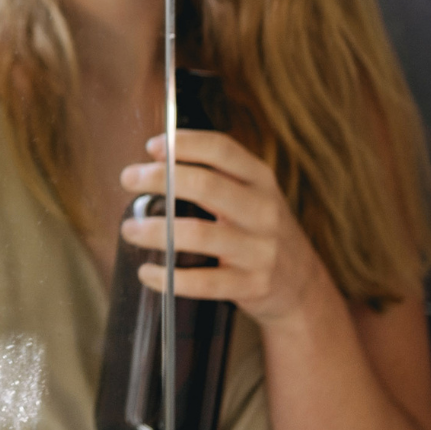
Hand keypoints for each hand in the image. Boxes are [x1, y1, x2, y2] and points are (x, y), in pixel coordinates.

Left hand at [119, 130, 330, 325]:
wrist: (302, 285)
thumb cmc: (258, 231)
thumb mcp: (251, 195)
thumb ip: (214, 176)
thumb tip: (156, 158)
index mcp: (261, 180)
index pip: (222, 149)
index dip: (184, 143)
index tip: (151, 146)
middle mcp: (264, 210)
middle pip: (206, 185)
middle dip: (160, 179)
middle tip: (128, 179)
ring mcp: (260, 250)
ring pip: (200, 234)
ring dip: (156, 230)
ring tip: (129, 229)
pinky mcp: (253, 285)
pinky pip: (204, 282)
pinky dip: (169, 278)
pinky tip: (147, 271)